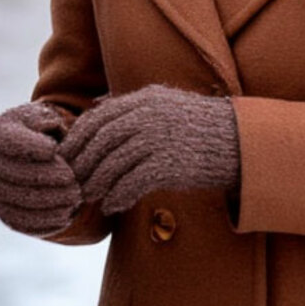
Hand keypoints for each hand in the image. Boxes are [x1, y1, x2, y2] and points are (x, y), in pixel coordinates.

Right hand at [0, 101, 81, 237]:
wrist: (27, 154)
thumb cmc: (41, 132)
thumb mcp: (44, 117)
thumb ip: (47, 121)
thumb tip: (51, 148)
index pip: (10, 143)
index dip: (32, 147)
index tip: (54, 149)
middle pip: (15, 174)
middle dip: (47, 179)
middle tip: (73, 180)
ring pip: (17, 201)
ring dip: (49, 202)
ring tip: (74, 198)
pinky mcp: (5, 213)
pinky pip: (21, 222)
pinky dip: (44, 222)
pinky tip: (66, 215)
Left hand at [62, 84, 238, 215]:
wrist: (238, 143)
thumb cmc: (196, 126)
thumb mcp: (164, 102)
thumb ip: (130, 104)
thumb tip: (96, 105)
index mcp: (144, 99)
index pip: (98, 118)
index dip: (78, 139)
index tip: (66, 156)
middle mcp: (149, 116)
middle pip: (101, 141)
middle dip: (82, 163)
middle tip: (71, 181)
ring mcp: (158, 139)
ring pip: (113, 163)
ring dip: (96, 183)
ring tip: (88, 196)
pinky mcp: (169, 164)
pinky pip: (133, 182)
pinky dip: (118, 195)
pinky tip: (111, 205)